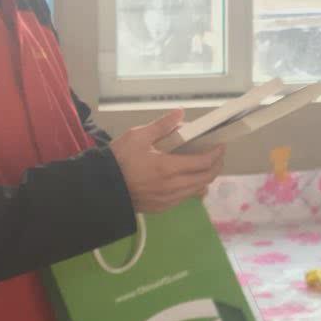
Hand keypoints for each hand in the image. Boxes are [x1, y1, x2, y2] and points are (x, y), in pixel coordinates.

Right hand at [111, 110, 225, 213]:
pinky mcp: (162, 208)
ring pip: (197, 190)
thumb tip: (180, 113)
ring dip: (205, 177)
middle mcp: (173, 187)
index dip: (216, 153)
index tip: (220, 144)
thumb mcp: (137, 136)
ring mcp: (168, 200)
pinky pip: (185, 198)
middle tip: (217, 154)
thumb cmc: (118, 159)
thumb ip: (162, 125)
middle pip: (206, 178)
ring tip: (204, 164)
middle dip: (216, 165)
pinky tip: (187, 177)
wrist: (100, 187)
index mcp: (168, 168)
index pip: (203, 162)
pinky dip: (192, 187)